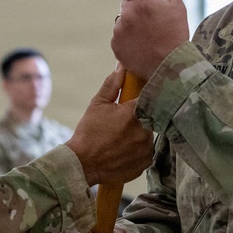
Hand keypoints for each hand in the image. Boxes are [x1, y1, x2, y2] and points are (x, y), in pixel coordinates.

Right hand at [66, 66, 152, 185]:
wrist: (82, 164)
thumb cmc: (88, 132)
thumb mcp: (97, 104)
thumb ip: (112, 85)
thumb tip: (121, 68)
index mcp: (134, 113)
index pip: (150, 97)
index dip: (144, 97)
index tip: (138, 99)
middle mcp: (145, 131)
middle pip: (150, 117)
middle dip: (140, 117)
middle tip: (123, 122)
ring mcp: (146, 149)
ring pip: (148, 134)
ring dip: (139, 133)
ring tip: (121, 137)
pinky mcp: (145, 163)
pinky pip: (146, 151)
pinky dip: (138, 149)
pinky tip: (123, 149)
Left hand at [111, 0, 188, 78]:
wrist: (169, 65)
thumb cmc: (175, 37)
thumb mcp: (178, 8)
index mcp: (141, 2)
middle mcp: (127, 14)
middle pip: (126, 4)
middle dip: (136, 9)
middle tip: (150, 20)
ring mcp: (119, 31)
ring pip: (123, 22)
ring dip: (131, 25)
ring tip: (147, 36)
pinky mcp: (116, 45)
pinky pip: (119, 37)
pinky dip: (128, 40)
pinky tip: (141, 45)